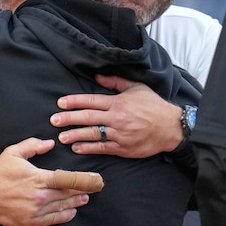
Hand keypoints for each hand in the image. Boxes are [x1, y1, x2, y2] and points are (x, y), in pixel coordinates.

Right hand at [0, 138, 103, 225]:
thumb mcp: (13, 153)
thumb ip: (33, 146)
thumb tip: (50, 143)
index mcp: (38, 178)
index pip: (68, 180)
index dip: (85, 180)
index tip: (96, 179)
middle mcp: (40, 196)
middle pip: (69, 194)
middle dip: (85, 191)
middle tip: (95, 188)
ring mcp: (36, 210)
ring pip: (64, 207)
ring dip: (77, 203)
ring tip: (85, 198)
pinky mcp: (32, 222)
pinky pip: (54, 219)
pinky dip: (65, 215)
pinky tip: (72, 212)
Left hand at [50, 74, 183, 158]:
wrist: (171, 128)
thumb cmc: (154, 106)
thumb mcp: (137, 88)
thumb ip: (116, 82)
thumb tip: (97, 77)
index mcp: (118, 102)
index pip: (91, 101)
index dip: (75, 102)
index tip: (61, 103)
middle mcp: (117, 118)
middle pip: (88, 118)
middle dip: (69, 119)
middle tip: (54, 120)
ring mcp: (120, 134)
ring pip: (93, 134)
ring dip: (76, 135)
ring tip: (62, 137)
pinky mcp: (123, 148)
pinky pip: (103, 148)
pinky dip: (89, 148)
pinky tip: (78, 148)